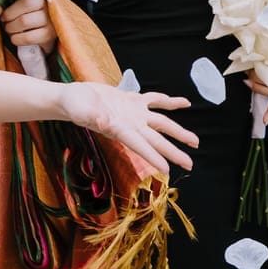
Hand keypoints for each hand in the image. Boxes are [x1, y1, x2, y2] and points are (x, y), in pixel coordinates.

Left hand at [0, 0, 52, 53]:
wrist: (44, 34)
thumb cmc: (28, 16)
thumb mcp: (18, 6)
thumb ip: (3, 4)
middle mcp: (50, 4)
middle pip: (26, 3)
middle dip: (9, 13)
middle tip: (4, 19)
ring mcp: (51, 20)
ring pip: (24, 21)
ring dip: (10, 27)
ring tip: (9, 28)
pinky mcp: (49, 35)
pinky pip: (27, 37)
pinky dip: (16, 38)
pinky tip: (15, 36)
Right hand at [59, 81, 198, 170]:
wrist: (72, 98)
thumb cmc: (74, 106)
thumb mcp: (81, 111)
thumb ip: (92, 117)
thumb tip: (103, 122)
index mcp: (120, 129)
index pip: (140, 146)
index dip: (154, 157)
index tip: (168, 170)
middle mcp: (131, 124)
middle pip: (157, 140)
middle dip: (173, 152)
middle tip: (190, 165)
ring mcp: (134, 113)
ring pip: (162, 123)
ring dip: (179, 132)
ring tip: (195, 142)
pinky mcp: (133, 100)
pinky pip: (157, 101)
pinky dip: (171, 102)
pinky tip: (185, 103)